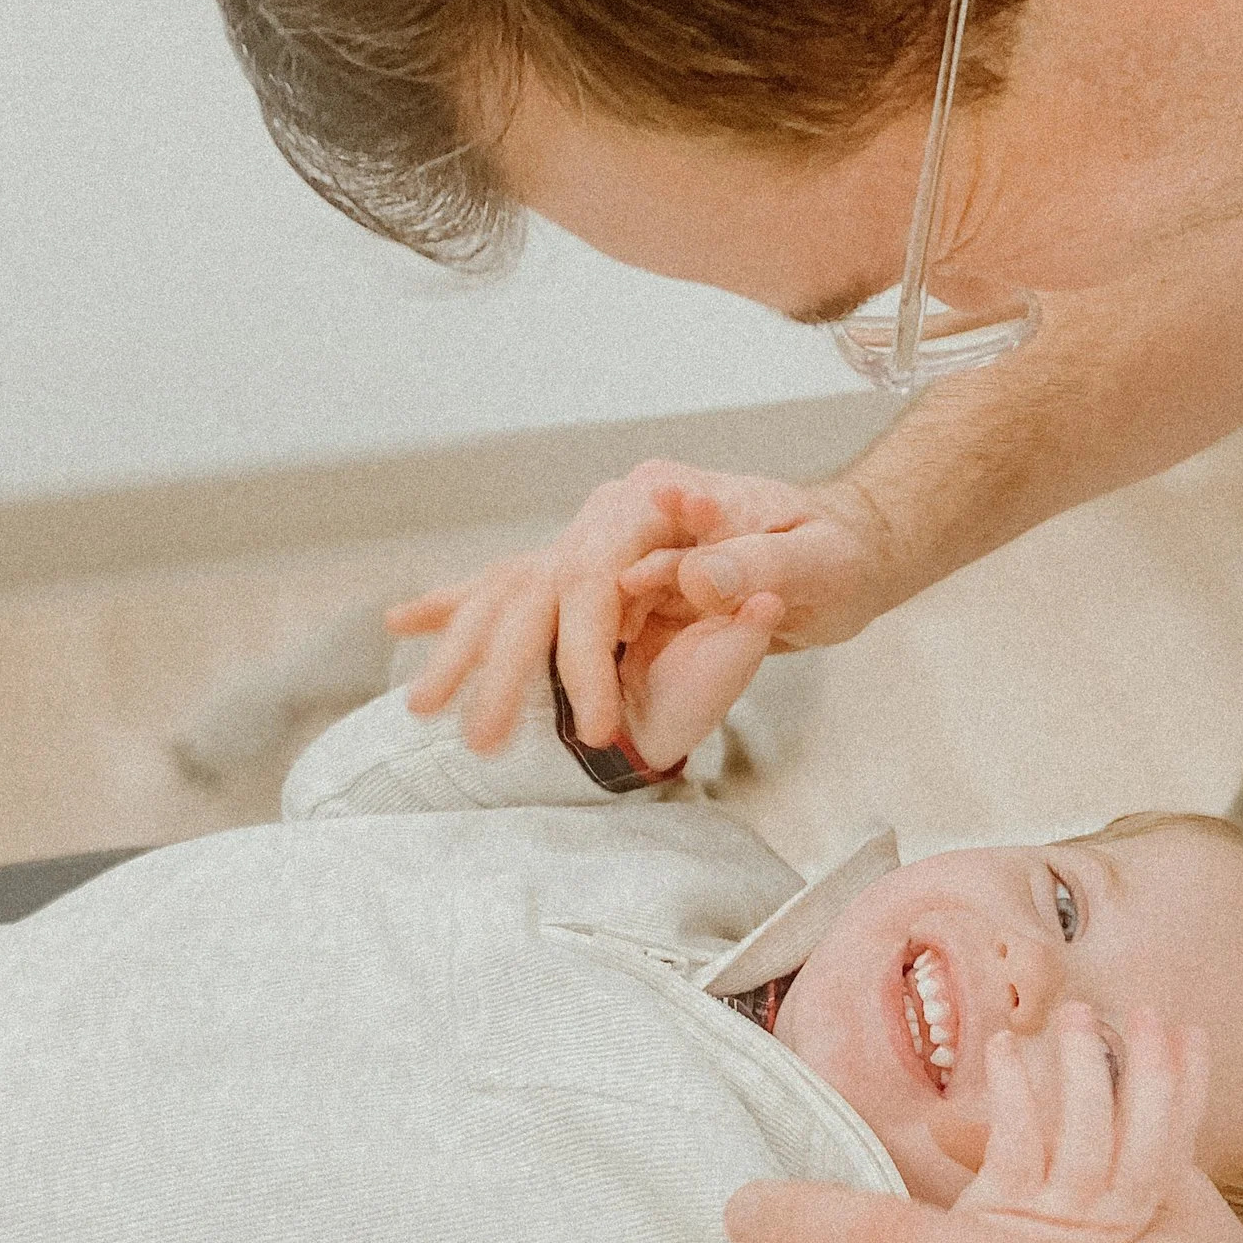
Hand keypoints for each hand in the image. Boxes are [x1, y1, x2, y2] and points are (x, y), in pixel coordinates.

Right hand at [386, 462, 895, 754]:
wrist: (839, 544)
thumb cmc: (832, 554)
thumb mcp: (816, 562)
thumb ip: (756, 566)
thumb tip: (697, 576)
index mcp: (659, 500)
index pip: (595, 575)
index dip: (585, 650)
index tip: (595, 719)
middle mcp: (616, 516)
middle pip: (537, 588)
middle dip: (505, 667)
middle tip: (483, 741)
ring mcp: (600, 542)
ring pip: (513, 595)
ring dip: (465, 652)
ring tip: (421, 710)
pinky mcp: (598, 575)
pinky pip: (517, 591)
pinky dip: (460, 609)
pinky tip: (403, 623)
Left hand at [954, 1008, 1209, 1242]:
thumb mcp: (1032, 1213)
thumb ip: (1024, 1154)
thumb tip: (966, 1113)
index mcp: (1134, 1227)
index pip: (1174, 1150)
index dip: (1189, 1091)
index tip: (1194, 1034)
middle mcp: (1106, 1230)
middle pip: (1143, 1144)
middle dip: (1151, 1074)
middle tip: (1147, 1014)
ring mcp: (1057, 1224)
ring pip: (1086, 1139)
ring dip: (1085, 1072)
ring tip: (1079, 1015)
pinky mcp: (1006, 1217)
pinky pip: (1017, 1143)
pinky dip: (1015, 1093)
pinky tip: (1006, 1050)